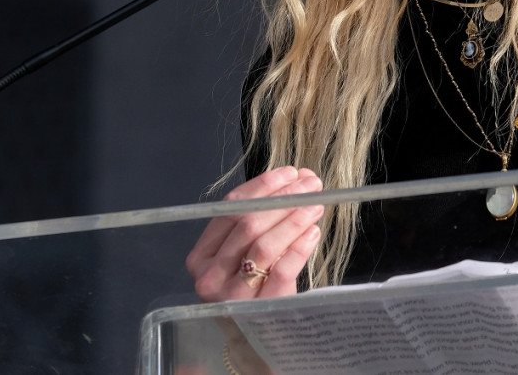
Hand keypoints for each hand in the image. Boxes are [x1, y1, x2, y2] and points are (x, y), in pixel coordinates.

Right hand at [185, 166, 324, 301]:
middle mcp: (208, 276)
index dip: (262, 187)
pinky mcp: (258, 312)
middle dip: (284, 199)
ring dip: (294, 219)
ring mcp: (231, 296)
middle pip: (248, 224)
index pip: (230, 209)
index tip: (290, 173)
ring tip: (316, 206)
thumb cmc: (251, 292)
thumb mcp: (243, 258)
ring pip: (264, 246)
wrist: (255, 344)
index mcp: (201, 256)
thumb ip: (259, 223)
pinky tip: (313, 233)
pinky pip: (281, 271)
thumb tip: (296, 180)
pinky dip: (299, 248)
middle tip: (312, 186)